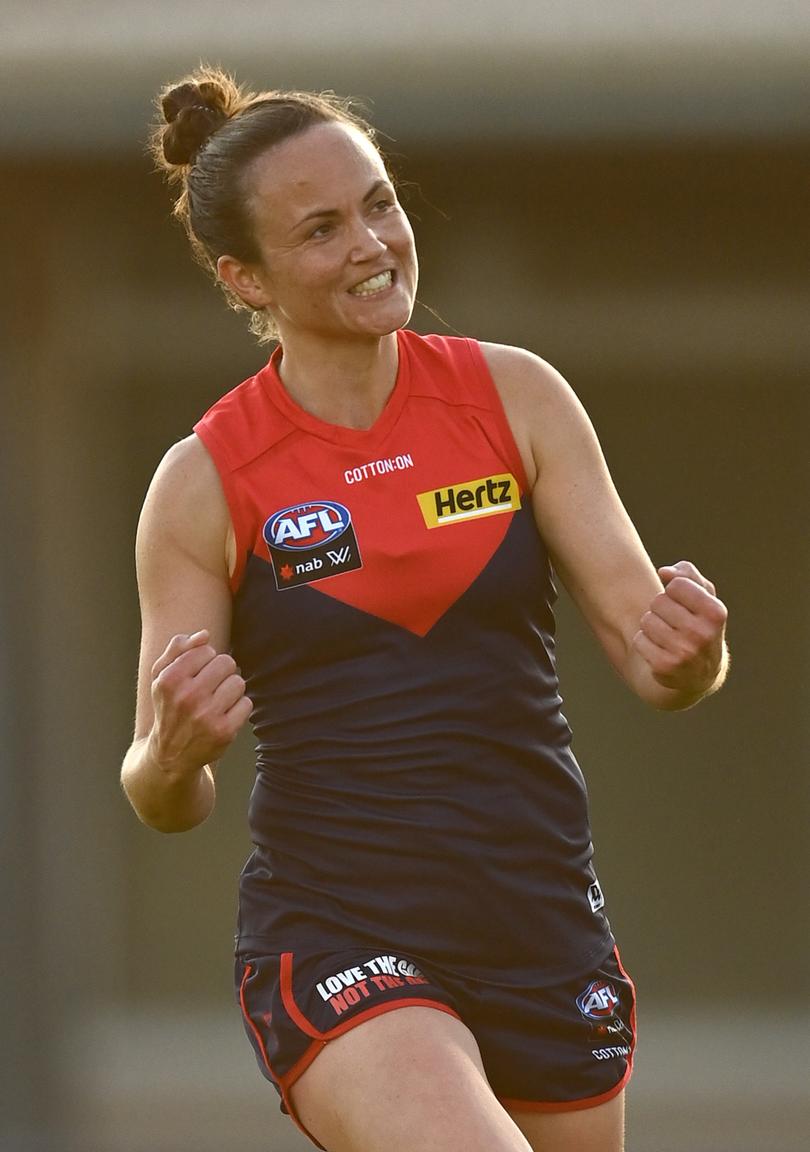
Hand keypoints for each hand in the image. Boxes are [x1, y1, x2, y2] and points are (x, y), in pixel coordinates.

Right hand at [148, 630, 251, 773]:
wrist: (169, 755)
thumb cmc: (169, 707)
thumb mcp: (160, 676)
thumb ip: (178, 649)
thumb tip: (205, 635)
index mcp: (170, 679)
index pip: (207, 650)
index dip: (206, 661)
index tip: (198, 674)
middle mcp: (187, 697)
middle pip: (227, 663)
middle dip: (222, 673)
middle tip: (211, 687)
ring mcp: (206, 715)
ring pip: (239, 682)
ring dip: (231, 690)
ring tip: (217, 701)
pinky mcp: (224, 732)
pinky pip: (247, 704)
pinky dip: (239, 708)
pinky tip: (224, 715)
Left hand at [632, 561, 727, 696]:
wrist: (701, 673)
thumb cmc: (700, 624)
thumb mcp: (704, 597)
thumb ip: (687, 574)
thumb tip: (664, 572)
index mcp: (716, 613)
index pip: (677, 584)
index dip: (674, 591)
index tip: (683, 603)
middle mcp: (702, 634)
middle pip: (658, 602)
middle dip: (662, 609)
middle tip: (674, 622)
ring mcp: (684, 653)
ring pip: (646, 620)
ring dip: (652, 625)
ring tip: (667, 635)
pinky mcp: (665, 667)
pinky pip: (638, 640)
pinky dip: (644, 642)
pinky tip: (659, 649)